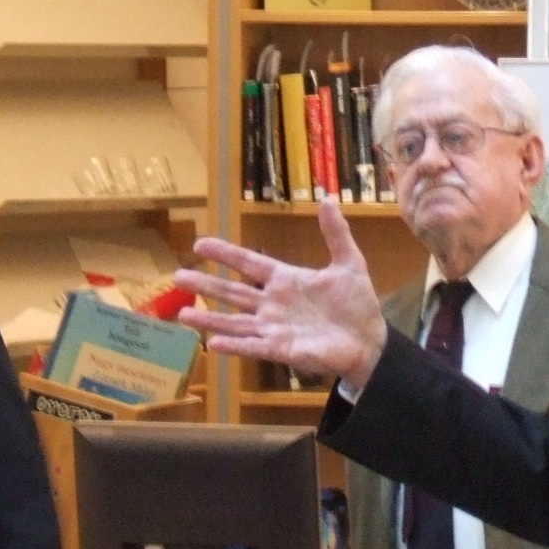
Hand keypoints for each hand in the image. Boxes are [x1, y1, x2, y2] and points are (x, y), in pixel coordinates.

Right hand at [175, 200, 390, 391]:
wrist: (371, 341)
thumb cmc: (356, 305)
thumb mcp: (349, 263)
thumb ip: (336, 233)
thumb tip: (328, 198)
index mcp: (285, 280)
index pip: (248, 263)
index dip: (225, 254)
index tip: (199, 244)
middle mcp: (273, 304)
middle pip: (232, 293)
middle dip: (205, 285)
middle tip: (177, 276)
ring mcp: (274, 328)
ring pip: (234, 322)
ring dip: (209, 320)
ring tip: (182, 315)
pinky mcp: (282, 350)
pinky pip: (254, 347)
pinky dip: (235, 346)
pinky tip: (213, 345)